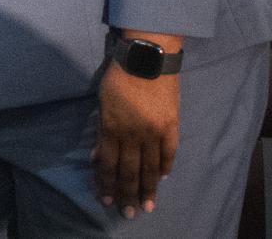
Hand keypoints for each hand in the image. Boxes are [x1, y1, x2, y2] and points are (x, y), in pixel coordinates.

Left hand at [93, 51, 180, 218]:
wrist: (148, 58)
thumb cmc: (118, 77)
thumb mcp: (102, 103)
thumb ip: (102, 132)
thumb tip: (99, 158)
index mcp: (113, 127)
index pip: (109, 164)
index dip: (107, 184)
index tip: (106, 199)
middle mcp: (134, 134)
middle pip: (130, 171)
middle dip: (128, 194)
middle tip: (128, 213)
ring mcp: (155, 131)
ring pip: (151, 168)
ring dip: (149, 189)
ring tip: (148, 205)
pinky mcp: (172, 125)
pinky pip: (169, 153)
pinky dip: (165, 167)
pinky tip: (161, 179)